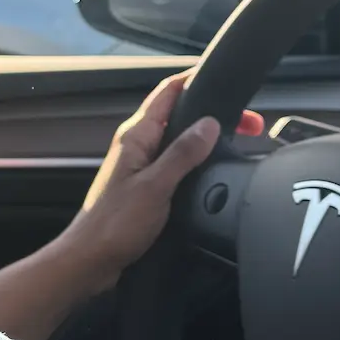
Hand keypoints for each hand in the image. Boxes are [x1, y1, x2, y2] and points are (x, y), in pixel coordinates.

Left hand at [58, 73, 262, 296]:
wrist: (91, 260)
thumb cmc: (114, 225)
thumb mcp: (156, 186)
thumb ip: (183, 153)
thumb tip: (210, 123)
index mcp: (136, 136)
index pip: (168, 92)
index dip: (195, 80)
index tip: (224, 79)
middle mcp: (138, 145)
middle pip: (179, 115)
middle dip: (212, 113)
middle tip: (248, 123)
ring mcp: (141, 165)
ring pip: (179, 140)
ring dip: (206, 137)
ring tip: (237, 139)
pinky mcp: (146, 186)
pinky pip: (176, 163)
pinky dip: (197, 160)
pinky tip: (213, 170)